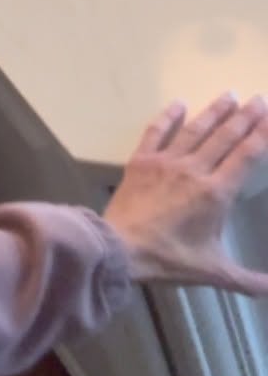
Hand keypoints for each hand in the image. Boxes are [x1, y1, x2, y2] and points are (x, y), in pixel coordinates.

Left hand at [103, 93, 267, 294]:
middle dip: (245, 117)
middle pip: (225, 137)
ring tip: (229, 95)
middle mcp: (195, 170)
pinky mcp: (142, 160)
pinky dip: (168, 116)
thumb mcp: (215, 272)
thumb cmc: (170, 259)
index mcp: (216, 193)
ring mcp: (167, 161)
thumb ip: (249, 281)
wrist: (121, 247)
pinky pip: (157, 132)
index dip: (261, 135)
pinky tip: (178, 103)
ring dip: (214, 112)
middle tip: (259, 99)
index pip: (245, 157)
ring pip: (196, 130)